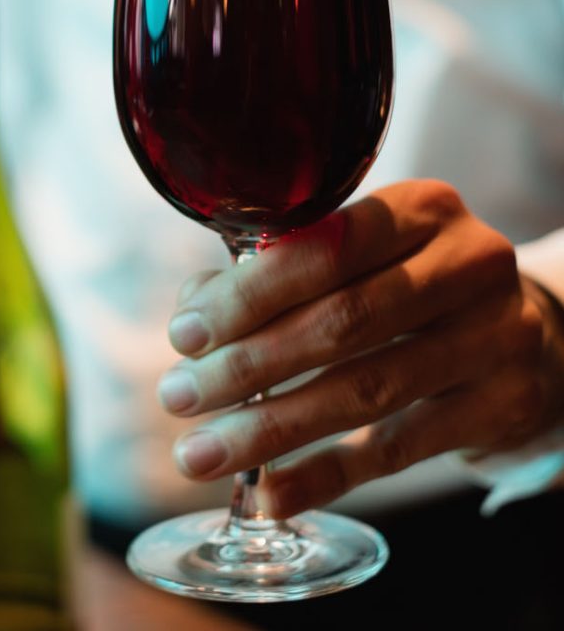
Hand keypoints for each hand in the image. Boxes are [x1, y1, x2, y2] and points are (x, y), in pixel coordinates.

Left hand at [158, 179, 563, 517]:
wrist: (520, 332)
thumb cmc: (408, 282)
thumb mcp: (357, 255)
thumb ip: (274, 271)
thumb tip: (195, 310)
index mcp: (421, 209)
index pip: (325, 246)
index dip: (248, 295)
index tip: (185, 334)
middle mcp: (468, 264)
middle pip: (343, 320)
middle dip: (247, 364)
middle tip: (180, 395)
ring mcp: (495, 337)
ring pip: (367, 390)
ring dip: (271, 426)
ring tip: (201, 451)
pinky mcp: (503, 407)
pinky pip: (398, 450)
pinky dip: (324, 474)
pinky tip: (269, 492)